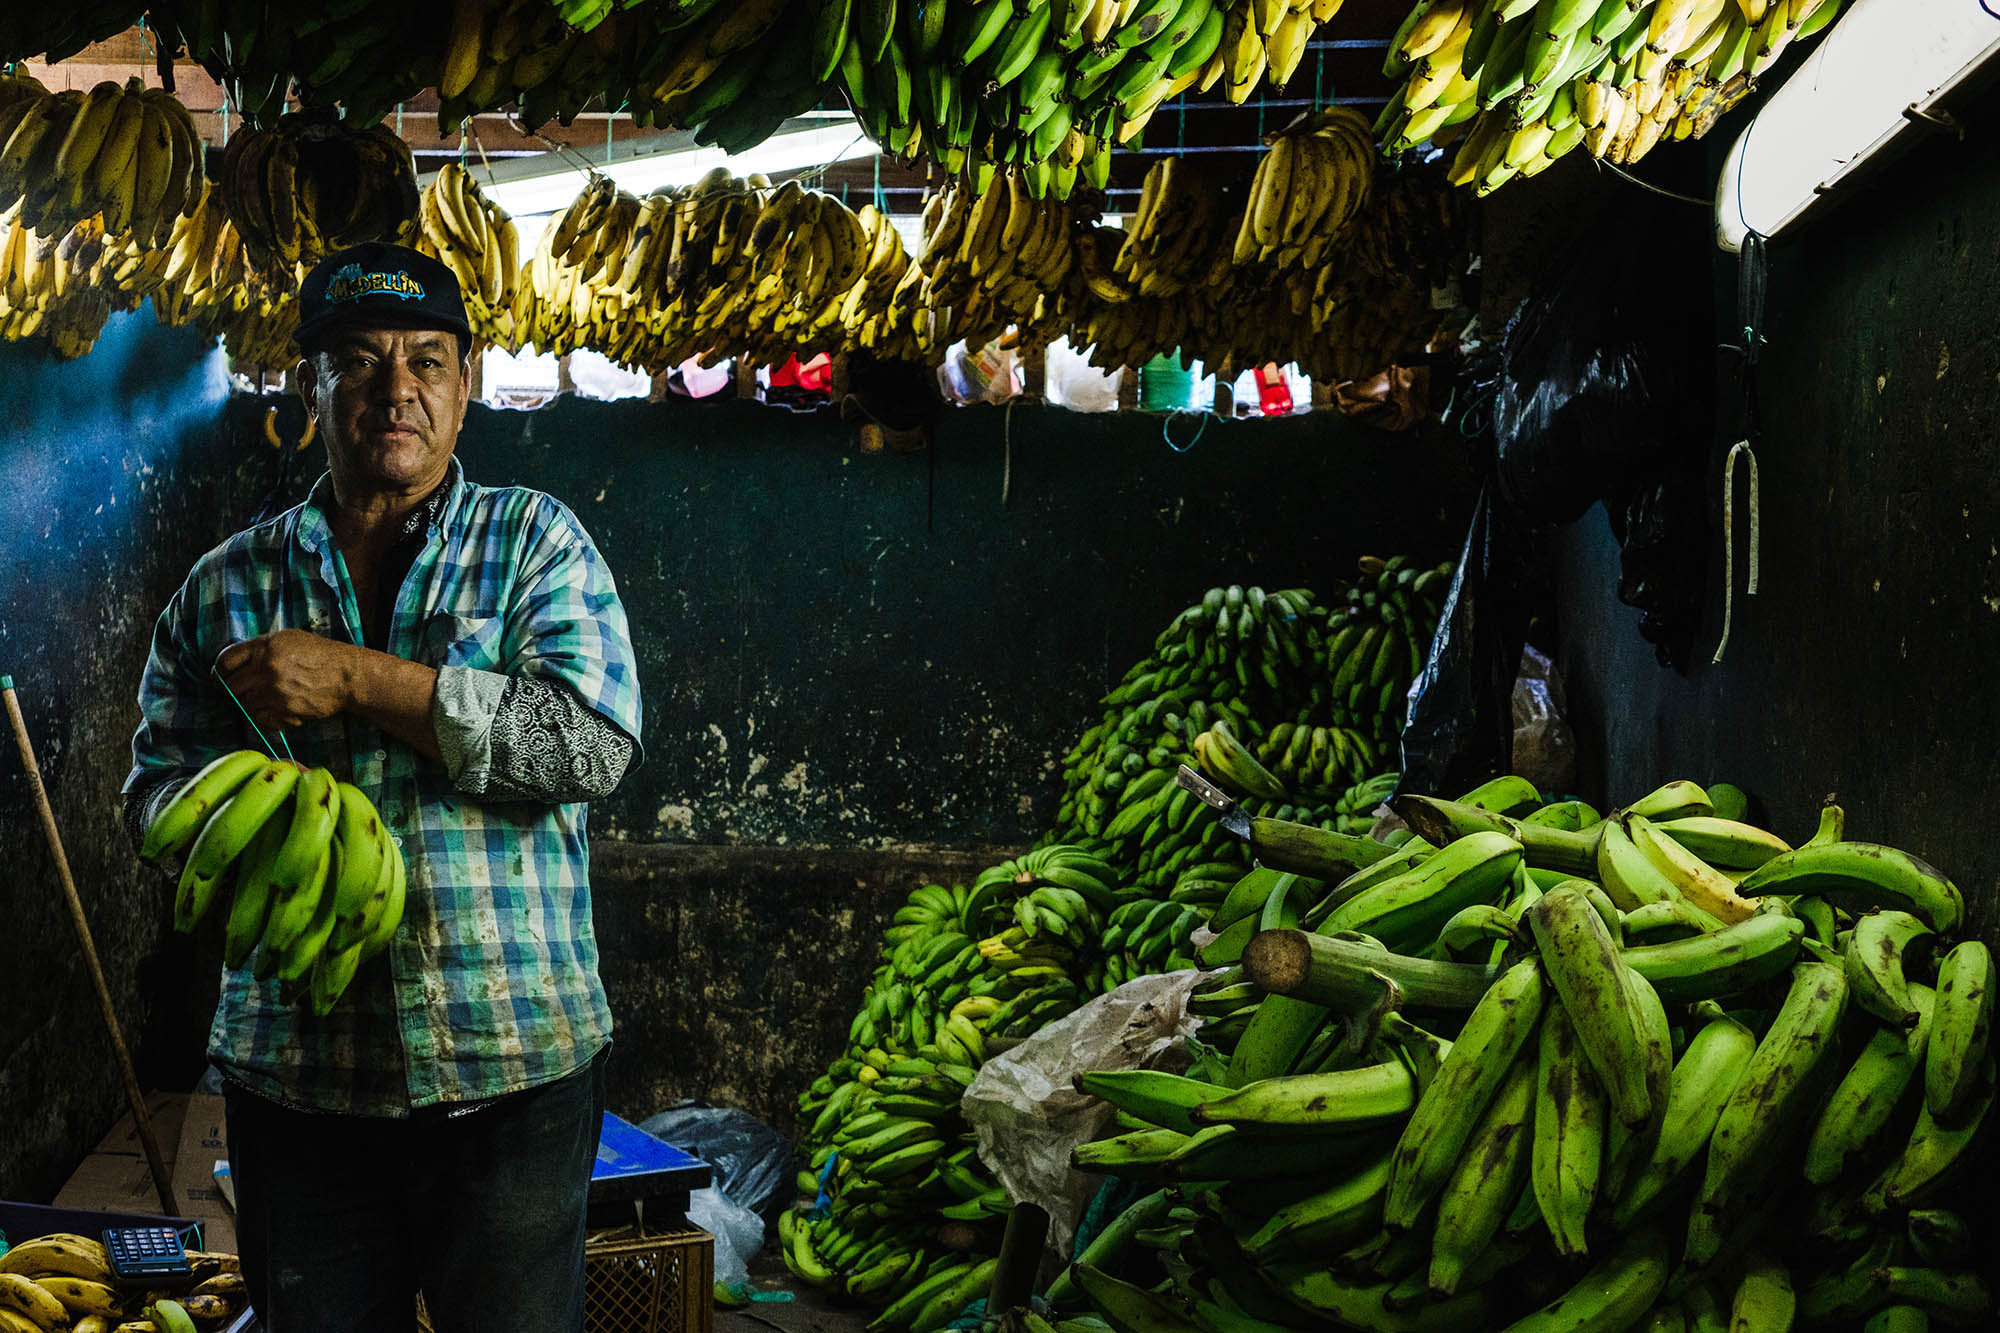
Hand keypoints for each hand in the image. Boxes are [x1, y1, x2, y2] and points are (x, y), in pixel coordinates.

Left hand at [215, 629, 358, 732]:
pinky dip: (269, 719)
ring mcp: (275, 688)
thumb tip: (237, 663)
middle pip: (230, 687)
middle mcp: (267, 666)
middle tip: (247, 694)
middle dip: (236, 692)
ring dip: (254, 707)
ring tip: (270, 703)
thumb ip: (263, 648)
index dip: (221, 672)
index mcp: (266, 645)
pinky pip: (263, 719)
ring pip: (245, 705)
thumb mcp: (291, 640)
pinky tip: (282, 712)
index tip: (225, 678)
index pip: (225, 660)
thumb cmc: (322, 656)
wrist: (349, 676)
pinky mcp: (285, 708)